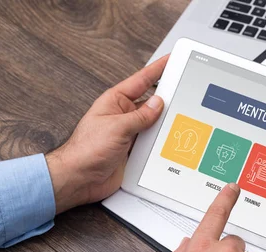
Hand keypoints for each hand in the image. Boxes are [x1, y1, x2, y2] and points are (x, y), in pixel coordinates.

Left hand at [46, 55, 168, 213]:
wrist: (79, 178)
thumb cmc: (86, 150)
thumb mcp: (117, 127)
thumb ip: (140, 115)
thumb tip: (158, 104)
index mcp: (115, 101)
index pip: (141, 80)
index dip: (157, 69)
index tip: (171, 60)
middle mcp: (124, 116)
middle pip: (152, 103)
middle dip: (167, 100)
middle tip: (185, 93)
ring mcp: (130, 134)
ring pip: (155, 125)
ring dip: (165, 126)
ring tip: (180, 120)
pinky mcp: (134, 151)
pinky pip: (153, 143)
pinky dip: (162, 143)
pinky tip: (171, 141)